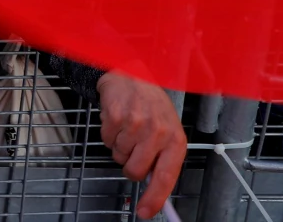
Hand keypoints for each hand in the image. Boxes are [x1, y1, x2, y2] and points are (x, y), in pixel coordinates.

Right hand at [98, 72, 186, 217]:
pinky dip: (109, 134)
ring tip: (127, 128)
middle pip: (135, 171)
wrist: (133, 74)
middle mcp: (158, 133)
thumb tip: (153, 187)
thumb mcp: (167, 131)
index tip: (145, 212)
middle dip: (129, 166)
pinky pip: (106, 140)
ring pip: (119, 156)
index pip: (165, 177)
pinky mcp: (116, 116)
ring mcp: (136, 124)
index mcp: (175, 140)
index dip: (154, 198)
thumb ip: (162, 159)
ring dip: (119, 146)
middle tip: (132, 150)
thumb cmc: (152, 106)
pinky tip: (118, 120)